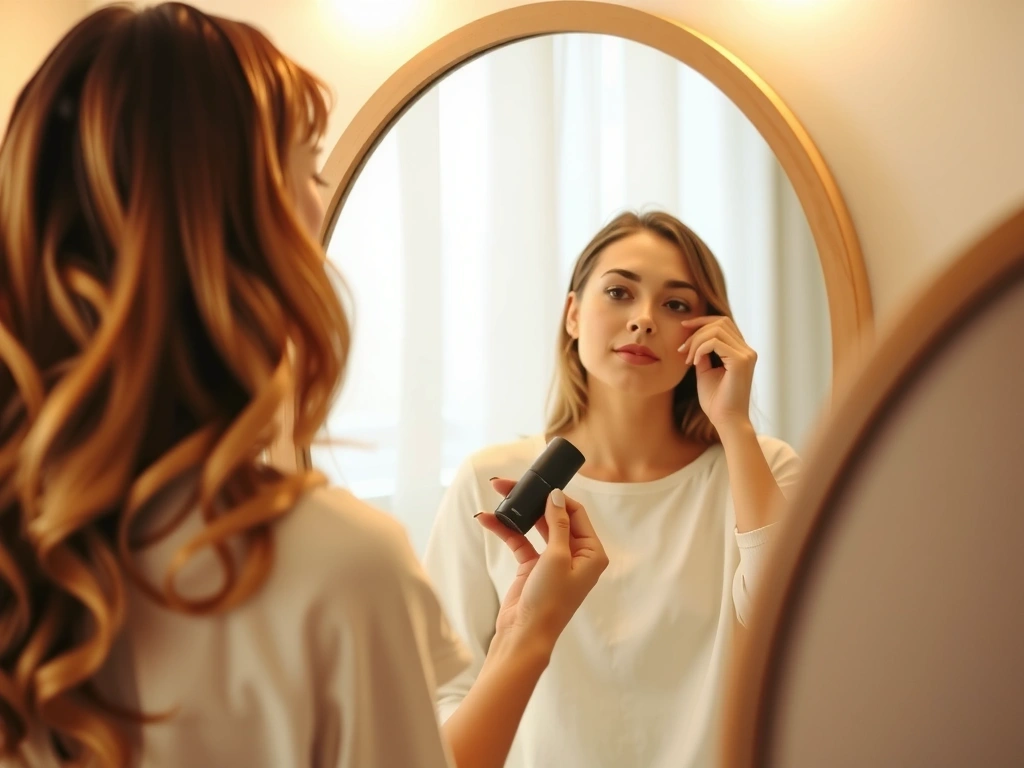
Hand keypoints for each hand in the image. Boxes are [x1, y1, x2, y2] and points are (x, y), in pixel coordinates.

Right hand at [475, 479, 607, 653]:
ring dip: (517, 513)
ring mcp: (553, 560)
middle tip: (510, 484)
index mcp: (592, 553)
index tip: (539, 485)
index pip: (576, 514)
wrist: (525, 635)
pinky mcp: (533, 567)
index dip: (558, 497)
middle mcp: (576, 555)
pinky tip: (488, 519)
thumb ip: (558, 524)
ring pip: (535, 527)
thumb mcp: (557, 557)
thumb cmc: (550, 600)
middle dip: (532, 500)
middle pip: (554, 517)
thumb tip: (557, 495)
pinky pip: (520, 541)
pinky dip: (506, 530)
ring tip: (498, 494)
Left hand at [678, 315, 756, 431]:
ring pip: (716, 330)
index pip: (723, 323)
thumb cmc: (716, 401)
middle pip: (721, 322)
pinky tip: (694, 363)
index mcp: (741, 351)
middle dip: (697, 330)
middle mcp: (747, 350)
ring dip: (696, 341)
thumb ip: (703, 353)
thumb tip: (693, 338)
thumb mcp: (705, 371)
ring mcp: (746, 355)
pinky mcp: (741, 361)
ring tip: (687, 359)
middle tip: (682, 348)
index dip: (702, 321)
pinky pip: (714, 342)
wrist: (725, 421)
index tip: (683, 327)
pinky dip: (700, 349)